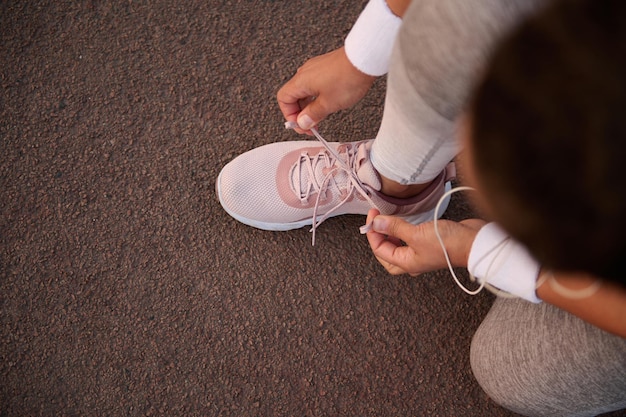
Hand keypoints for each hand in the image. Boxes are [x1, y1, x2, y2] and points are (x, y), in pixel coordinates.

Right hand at [277, 47, 375, 133]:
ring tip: (322, 115)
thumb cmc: (348, 78)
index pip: (284, 100)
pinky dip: (319, 96)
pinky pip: (316, 84)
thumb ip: (313, 115)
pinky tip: (329, 101)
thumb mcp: (328, 104)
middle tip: (312, 124)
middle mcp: (305, 72)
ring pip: (306, 90)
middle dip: (301, 113)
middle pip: (294, 96)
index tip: (302, 125)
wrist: (364, 59)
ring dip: (311, 105)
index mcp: (300, 81)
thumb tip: (303, 122)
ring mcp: (316, 68)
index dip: (290, 116)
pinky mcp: (326, 67)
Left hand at [365, 209, 485, 275]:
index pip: (379, 250)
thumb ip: (394, 227)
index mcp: (406, 263)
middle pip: (386, 253)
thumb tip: (376, 223)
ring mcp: (422, 253)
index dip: (373, 232)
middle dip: (378, 237)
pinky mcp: (430, 244)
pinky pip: (410, 239)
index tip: (373, 216)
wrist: (475, 243)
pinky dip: (403, 231)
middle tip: (376, 220)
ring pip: (398, 246)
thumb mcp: (416, 234)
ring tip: (387, 220)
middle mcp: (412, 261)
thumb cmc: (449, 244)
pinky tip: (403, 222)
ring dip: (390, 233)